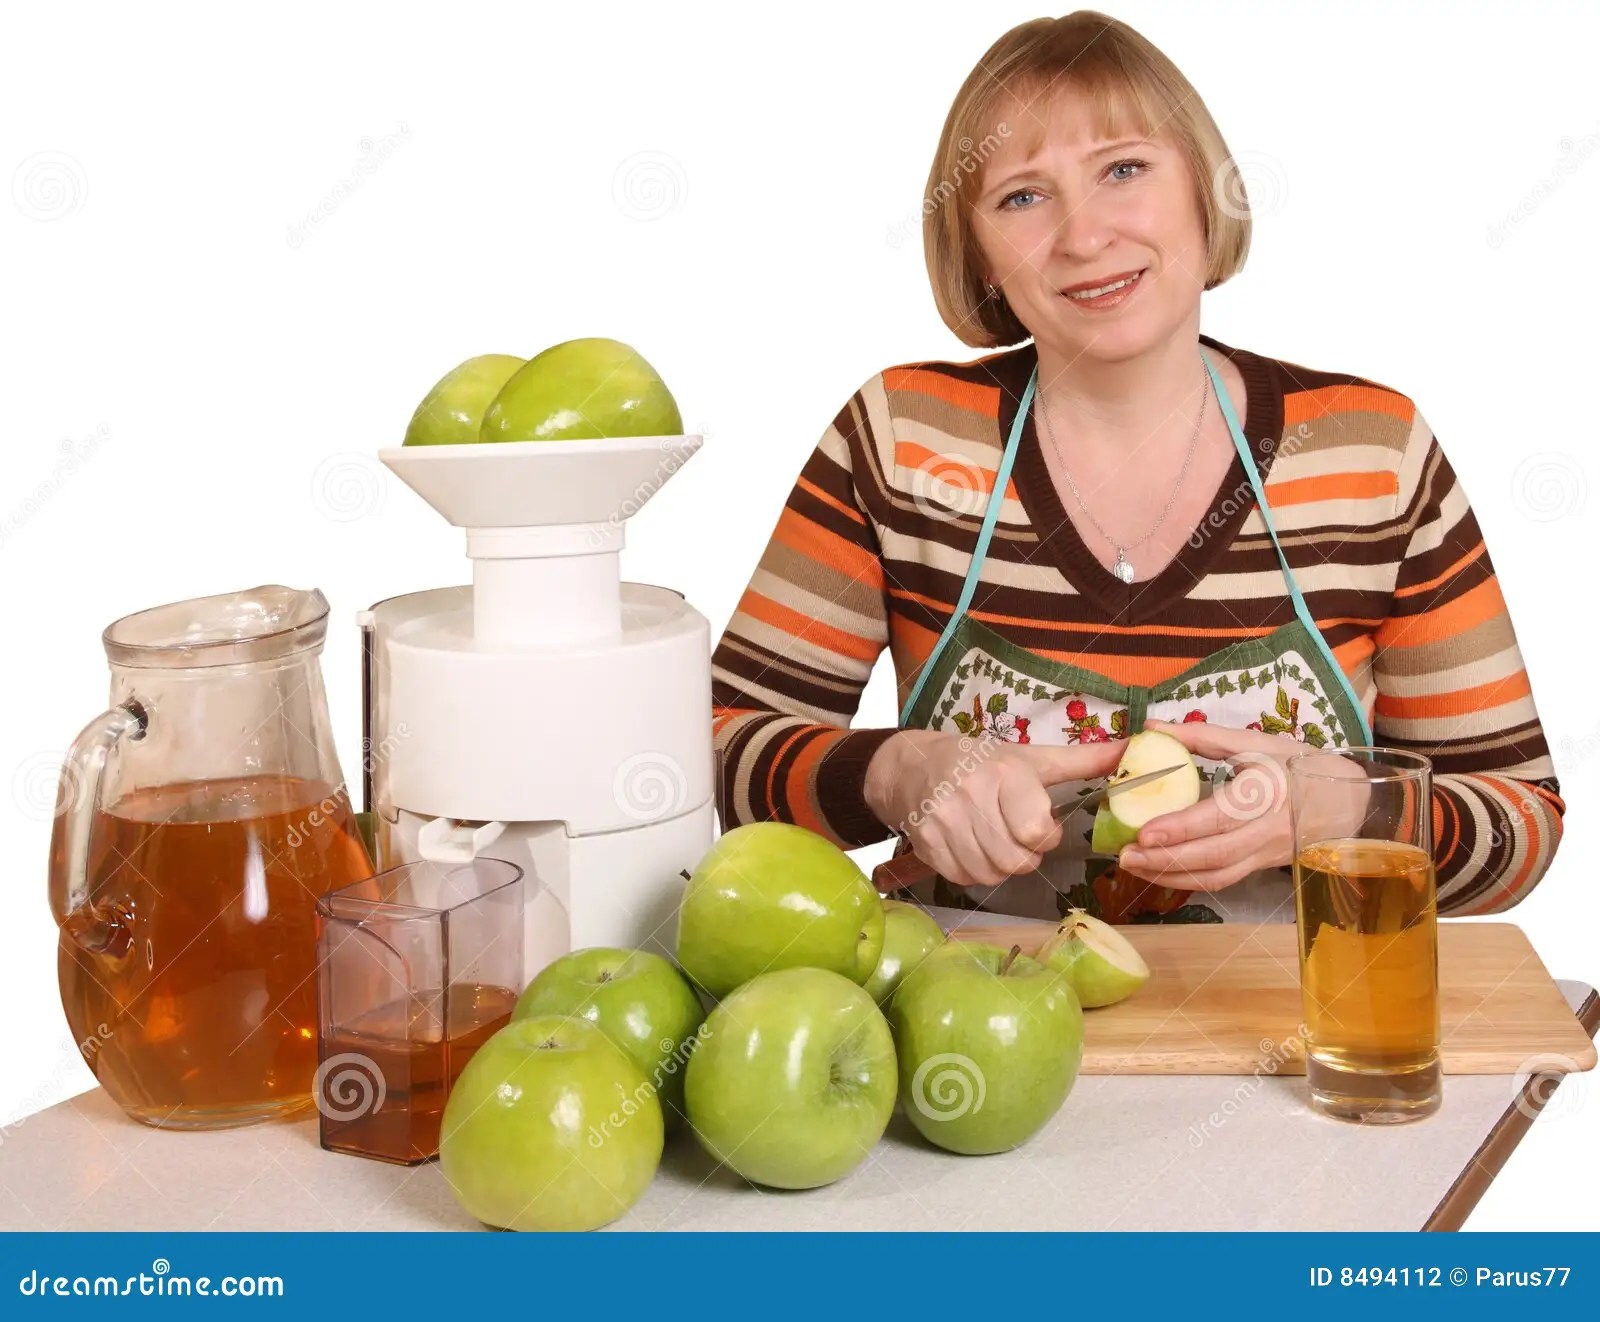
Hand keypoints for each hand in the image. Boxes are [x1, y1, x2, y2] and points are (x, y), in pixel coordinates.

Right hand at [864, 729, 1125, 888]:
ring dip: (1000, 864)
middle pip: (1016, 860)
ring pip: (991, 874)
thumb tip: (1133, 750)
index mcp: (1004, 772)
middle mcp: (970, 795)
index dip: (1044, 835)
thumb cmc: (982, 762)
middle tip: (1016, 834)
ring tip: (994, 838)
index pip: (1035, 831)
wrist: (915, 765)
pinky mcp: (926, 844)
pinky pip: (964, 878)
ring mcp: (944, 822)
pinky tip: (972, 845)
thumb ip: (1084, 760)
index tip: (1039, 822)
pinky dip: (974, 869)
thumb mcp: (1033, 757)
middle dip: (1024, 854)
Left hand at [1117, 718, 1307, 891]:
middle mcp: (1267, 829)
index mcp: (1266, 792)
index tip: (1144, 831)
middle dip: (1166, 859)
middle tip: (1125, 854)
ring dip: (1171, 876)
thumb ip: (1201, 736)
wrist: (1344, 799)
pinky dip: (1187, 881)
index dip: (1181, 828)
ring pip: (1216, 876)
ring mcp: (1265, 854)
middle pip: (1213, 855)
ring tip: (1133, 865)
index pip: (1219, 818)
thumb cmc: (1294, 764)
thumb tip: (1152, 727)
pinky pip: (1222, 880)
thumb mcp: (1253, 743)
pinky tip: (1158, 872)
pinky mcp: (1260, 867)